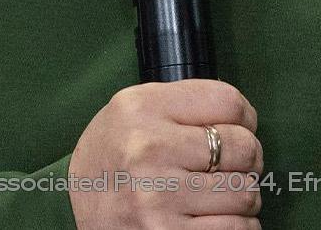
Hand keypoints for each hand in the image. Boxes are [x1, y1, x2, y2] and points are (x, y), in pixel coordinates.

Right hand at [68, 79, 264, 228]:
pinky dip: (239, 226)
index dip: (244, 118)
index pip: (230, 103)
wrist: (73, 208)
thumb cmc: (115, 156)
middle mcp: (148, 150)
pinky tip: (216, 217)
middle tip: (230, 166)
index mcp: (142, 108)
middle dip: (247, 159)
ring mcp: (157, 198)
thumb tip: (245, 119)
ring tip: (218, 194)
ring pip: (245, 193)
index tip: (236, 129)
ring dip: (242, 196)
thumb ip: (185, 104)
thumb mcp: (134, 110)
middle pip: (244, 148)